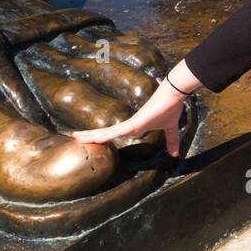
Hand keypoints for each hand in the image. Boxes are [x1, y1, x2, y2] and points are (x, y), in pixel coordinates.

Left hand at [71, 60, 199, 156]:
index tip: (91, 140)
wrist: (173, 95)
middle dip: (90, 135)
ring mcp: (130, 123)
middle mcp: (129, 125)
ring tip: (75, 137)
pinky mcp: (134, 123)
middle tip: (74, 137)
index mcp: (134, 127)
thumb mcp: (170, 130)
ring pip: (106, 132)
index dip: (102, 136)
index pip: (114, 133)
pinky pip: (116, 131)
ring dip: (91, 135)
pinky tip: (94, 139)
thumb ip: (171, 142)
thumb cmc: (170, 108)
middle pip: (105, 131)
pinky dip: (105, 136)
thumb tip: (176, 155)